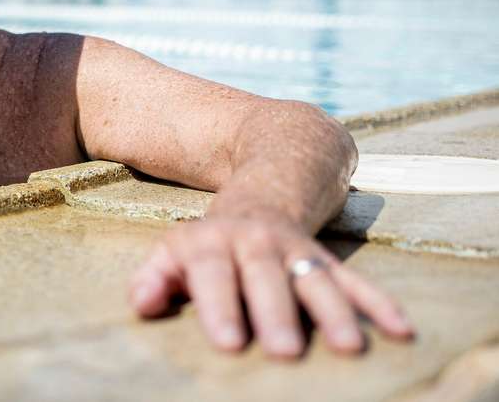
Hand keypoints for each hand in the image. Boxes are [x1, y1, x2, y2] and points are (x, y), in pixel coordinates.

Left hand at [128, 213, 413, 357]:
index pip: (213, 274)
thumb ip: (154, 278)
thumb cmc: (206, 245)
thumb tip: (142, 305)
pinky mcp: (328, 260)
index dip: (219, 306)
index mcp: (211, 243)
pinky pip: (355, 281)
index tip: (229, 343)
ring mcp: (296, 251)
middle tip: (285, 351)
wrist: (258, 192)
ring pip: (316, 279)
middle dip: (277, 313)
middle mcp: (256, 244)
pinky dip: (378, 303)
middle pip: (266, 277)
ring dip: (334, 311)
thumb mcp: (173, 252)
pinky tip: (401, 330)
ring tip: (349, 346)